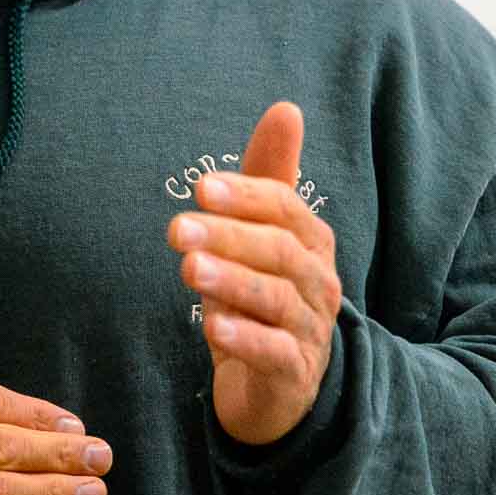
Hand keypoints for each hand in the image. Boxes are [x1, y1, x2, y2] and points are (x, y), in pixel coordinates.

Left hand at [168, 101, 342, 445]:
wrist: (279, 385)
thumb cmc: (266, 298)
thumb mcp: (264, 237)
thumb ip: (270, 176)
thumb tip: (286, 109)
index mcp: (312, 243)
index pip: (285, 209)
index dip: (246, 196)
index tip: (201, 187)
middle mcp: (318, 282)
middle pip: (279, 251)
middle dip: (228, 235)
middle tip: (176, 228)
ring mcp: (311, 329)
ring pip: (277, 300)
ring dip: (232, 281)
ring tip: (189, 269)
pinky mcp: (295, 372)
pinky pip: (275, 352)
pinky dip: (245, 338)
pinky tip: (212, 326)